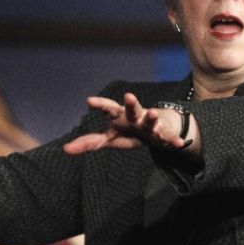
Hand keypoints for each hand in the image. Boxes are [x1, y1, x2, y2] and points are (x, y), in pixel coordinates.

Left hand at [63, 92, 189, 154]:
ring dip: (152, 117)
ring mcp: (149, 124)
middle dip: (130, 103)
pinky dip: (173, 140)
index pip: (109, 108)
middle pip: (132, 108)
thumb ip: (89, 142)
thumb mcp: (109, 137)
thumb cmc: (128, 131)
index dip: (100, 104)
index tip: (89, 101)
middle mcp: (135, 117)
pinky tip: (178, 143)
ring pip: (150, 119)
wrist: (156, 130)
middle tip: (128, 96)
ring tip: (153, 115)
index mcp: (120, 116)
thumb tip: (65, 149)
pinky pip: (167, 137)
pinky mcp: (162, 134)